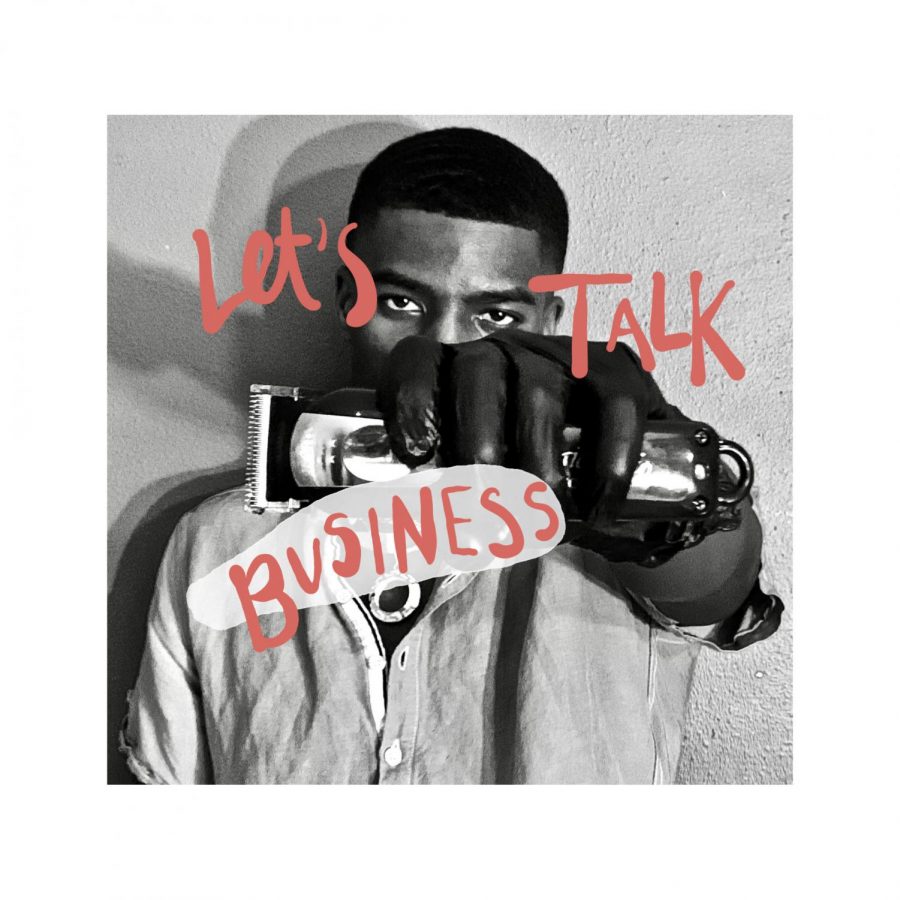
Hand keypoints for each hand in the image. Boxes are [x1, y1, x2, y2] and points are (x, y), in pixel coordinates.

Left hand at [376, 331, 677, 535]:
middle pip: (477, 375)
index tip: (416, 453)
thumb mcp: (486, 480)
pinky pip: (613, 406)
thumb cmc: (534, 471)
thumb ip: (453, 500)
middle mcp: (503, 352)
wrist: (622, 452)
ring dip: (538, 465)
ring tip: (544, 518)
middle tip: (482, 506)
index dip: (410, 400)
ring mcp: (560, 354)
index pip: (418, 360)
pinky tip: (598, 509)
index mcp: (456, 372)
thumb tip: (415, 551)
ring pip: (540, 392)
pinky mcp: (616, 368)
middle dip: (476, 445)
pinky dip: (607, 464)